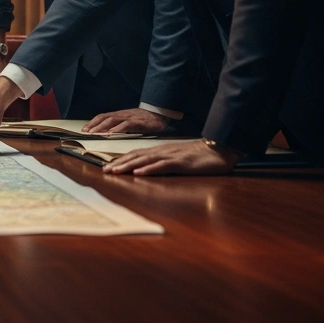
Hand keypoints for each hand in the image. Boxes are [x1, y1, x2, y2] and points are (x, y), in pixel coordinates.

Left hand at [83, 107, 169, 134]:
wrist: (158, 114)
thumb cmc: (143, 120)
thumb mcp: (128, 121)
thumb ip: (119, 126)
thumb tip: (107, 134)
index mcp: (119, 115)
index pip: (102, 117)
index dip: (92, 122)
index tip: (84, 129)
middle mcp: (122, 115)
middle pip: (104, 118)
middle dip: (94, 125)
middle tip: (86, 132)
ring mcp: (129, 118)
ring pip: (112, 120)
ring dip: (102, 127)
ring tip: (95, 133)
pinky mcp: (137, 122)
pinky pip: (125, 125)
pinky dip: (117, 129)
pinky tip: (112, 134)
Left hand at [102, 140, 239, 175]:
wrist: (219, 149)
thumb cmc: (199, 156)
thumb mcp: (178, 159)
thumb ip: (164, 163)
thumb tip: (148, 170)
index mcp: (161, 151)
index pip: (137, 154)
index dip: (121, 160)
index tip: (108, 167)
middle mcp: (163, 152)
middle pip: (137, 156)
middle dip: (119, 163)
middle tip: (104, 170)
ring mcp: (171, 156)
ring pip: (145, 160)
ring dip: (129, 165)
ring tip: (115, 171)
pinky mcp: (181, 162)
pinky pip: (163, 166)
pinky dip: (149, 169)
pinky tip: (139, 173)